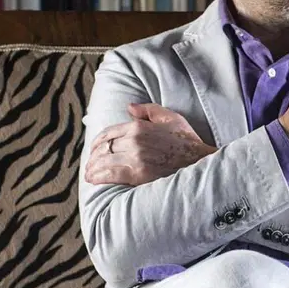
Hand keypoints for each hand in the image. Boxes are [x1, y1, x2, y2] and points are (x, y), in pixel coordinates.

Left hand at [84, 103, 216, 185]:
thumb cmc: (186, 141)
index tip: (93, 149)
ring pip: (104, 162)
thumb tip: (129, 108)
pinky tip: (94, 179)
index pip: (109, 133)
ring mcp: (136, 158)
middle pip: (104, 148)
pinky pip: (112, 175)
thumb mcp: (169, 118)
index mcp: (139, 127)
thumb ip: (148, 110)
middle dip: (93, 157)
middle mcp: (134, 141)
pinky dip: (100, 177)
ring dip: (93, 169)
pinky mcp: (139, 175)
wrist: (200, 162)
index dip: (97, 142)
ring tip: (89, 174)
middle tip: (89, 164)